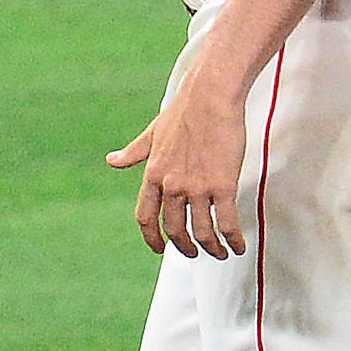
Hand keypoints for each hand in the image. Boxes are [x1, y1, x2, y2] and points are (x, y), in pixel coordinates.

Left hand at [106, 0, 328, 257]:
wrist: (210, 96)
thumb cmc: (185, 110)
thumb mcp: (153, 133)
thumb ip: (135, 152)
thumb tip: (112, 161)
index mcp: (153, 174)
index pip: (145, 217)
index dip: (151, 238)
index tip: (160, 250)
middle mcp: (171, 185)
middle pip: (174, 230)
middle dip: (185, 248)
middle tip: (195, 254)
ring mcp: (196, 188)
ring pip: (201, 232)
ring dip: (212, 249)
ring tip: (222, 253)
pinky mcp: (221, 185)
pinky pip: (225, 223)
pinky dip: (232, 239)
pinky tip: (239, 245)